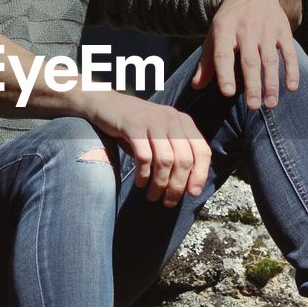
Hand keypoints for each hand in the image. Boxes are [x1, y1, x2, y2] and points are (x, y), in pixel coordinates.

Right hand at [84, 91, 210, 205]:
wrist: (105, 104)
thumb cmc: (136, 126)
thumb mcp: (161, 134)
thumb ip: (175, 152)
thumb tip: (187, 185)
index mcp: (183, 121)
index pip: (202, 150)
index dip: (201, 174)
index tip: (193, 193)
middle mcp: (172, 119)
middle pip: (184, 159)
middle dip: (178, 185)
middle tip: (168, 202)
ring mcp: (153, 120)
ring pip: (165, 160)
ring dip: (160, 184)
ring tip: (153, 196)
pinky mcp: (133, 125)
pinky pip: (144, 156)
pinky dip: (143, 174)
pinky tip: (140, 183)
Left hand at [192, 0, 299, 109]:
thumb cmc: (229, 22)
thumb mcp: (214, 35)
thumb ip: (207, 62)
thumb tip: (196, 86)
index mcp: (224, 30)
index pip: (223, 54)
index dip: (225, 74)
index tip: (228, 93)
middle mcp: (245, 29)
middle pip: (249, 61)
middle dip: (252, 85)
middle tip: (253, 107)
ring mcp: (266, 29)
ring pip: (269, 60)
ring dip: (271, 83)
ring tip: (270, 104)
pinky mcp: (283, 30)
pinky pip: (288, 53)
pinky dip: (291, 70)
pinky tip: (291, 88)